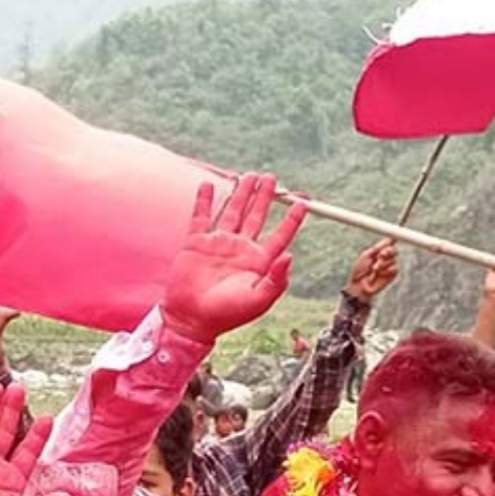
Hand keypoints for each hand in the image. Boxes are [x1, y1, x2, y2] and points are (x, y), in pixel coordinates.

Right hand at [161, 173, 302, 341]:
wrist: (191, 319)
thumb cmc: (227, 314)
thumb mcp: (258, 300)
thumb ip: (276, 280)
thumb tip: (290, 256)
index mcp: (258, 262)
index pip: (280, 235)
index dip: (292, 220)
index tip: (303, 203)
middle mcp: (241, 249)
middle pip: (257, 216)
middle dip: (265, 197)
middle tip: (271, 178)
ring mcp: (219, 243)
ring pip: (233, 211)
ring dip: (241, 193)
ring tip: (250, 176)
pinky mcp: (196, 242)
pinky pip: (201, 216)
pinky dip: (204, 200)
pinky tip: (209, 186)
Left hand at [343, 238, 399, 300]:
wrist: (360, 285)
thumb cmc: (360, 270)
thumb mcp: (366, 255)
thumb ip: (378, 247)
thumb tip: (388, 239)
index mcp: (378, 251)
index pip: (388, 243)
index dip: (393, 238)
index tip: (395, 234)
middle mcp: (385, 258)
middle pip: (394, 250)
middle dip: (388, 251)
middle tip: (381, 255)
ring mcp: (389, 266)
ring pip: (393, 259)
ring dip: (383, 263)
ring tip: (374, 269)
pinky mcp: (392, 274)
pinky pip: (395, 268)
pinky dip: (387, 270)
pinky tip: (379, 274)